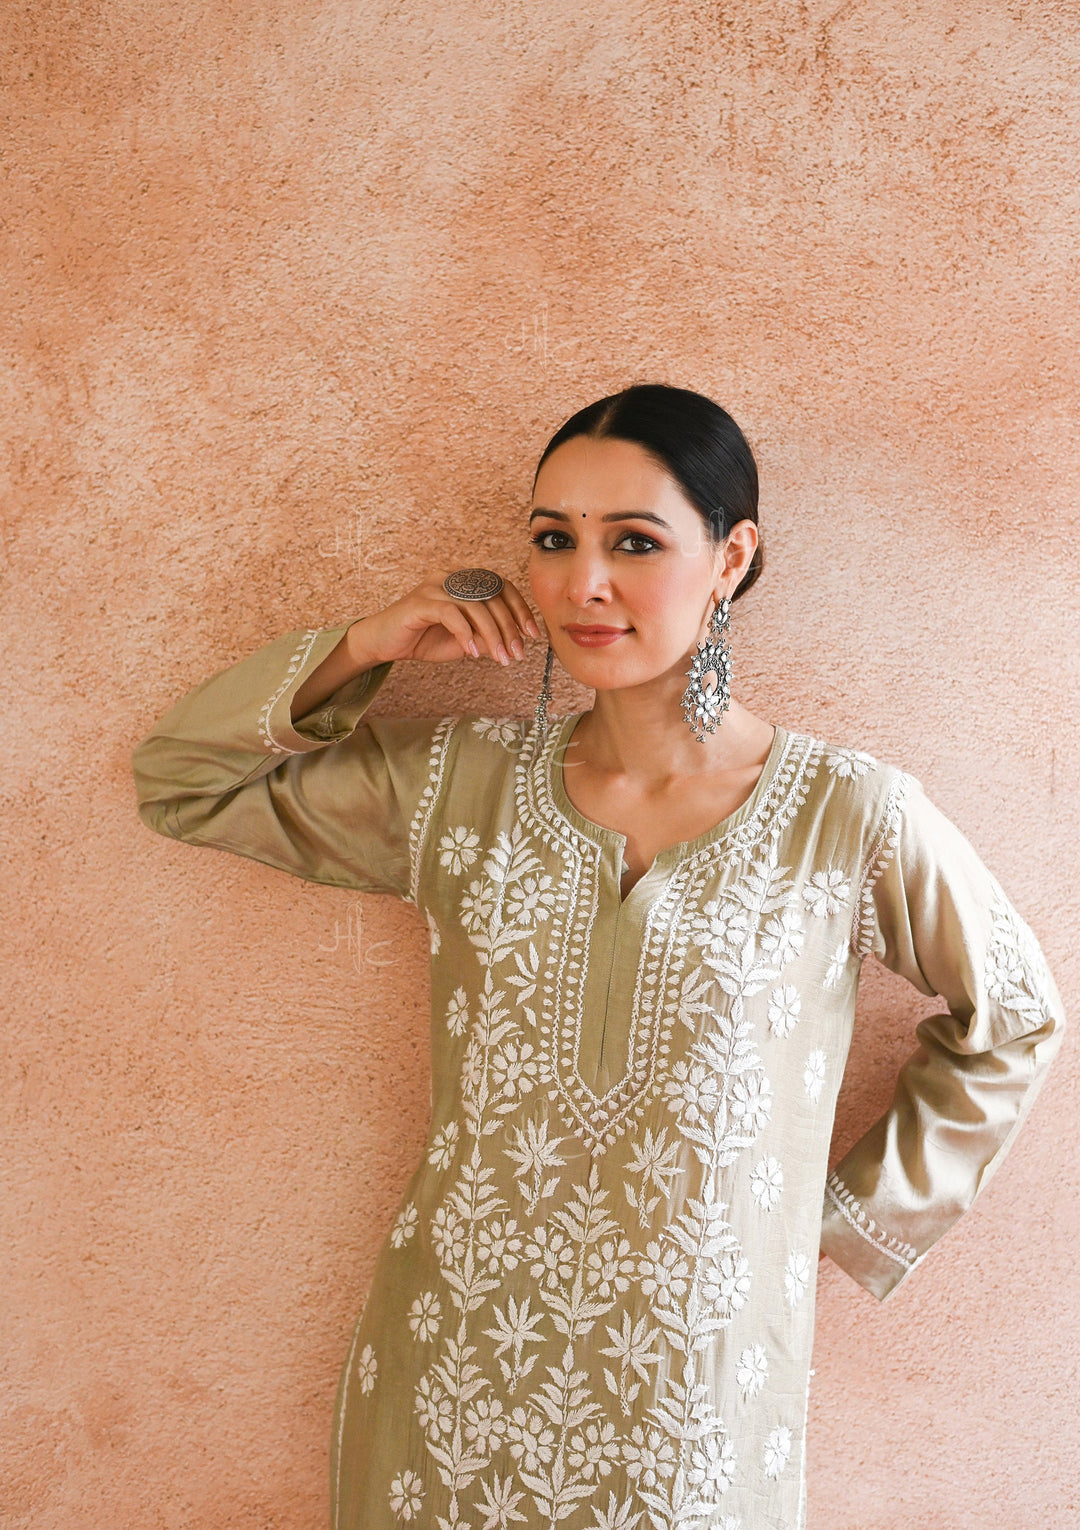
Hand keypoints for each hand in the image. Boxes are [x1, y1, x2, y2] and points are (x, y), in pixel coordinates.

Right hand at [347, 570, 542, 667]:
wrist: (385, 644)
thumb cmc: (425, 638)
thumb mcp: (465, 639)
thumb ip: (487, 635)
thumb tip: (516, 642)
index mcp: (465, 580)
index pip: (501, 586)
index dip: (520, 609)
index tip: (532, 634)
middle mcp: (451, 577)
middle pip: (492, 596)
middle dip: (510, 627)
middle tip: (517, 654)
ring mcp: (435, 587)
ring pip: (475, 606)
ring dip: (492, 635)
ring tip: (500, 658)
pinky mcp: (420, 602)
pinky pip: (450, 614)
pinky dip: (465, 634)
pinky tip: (472, 653)